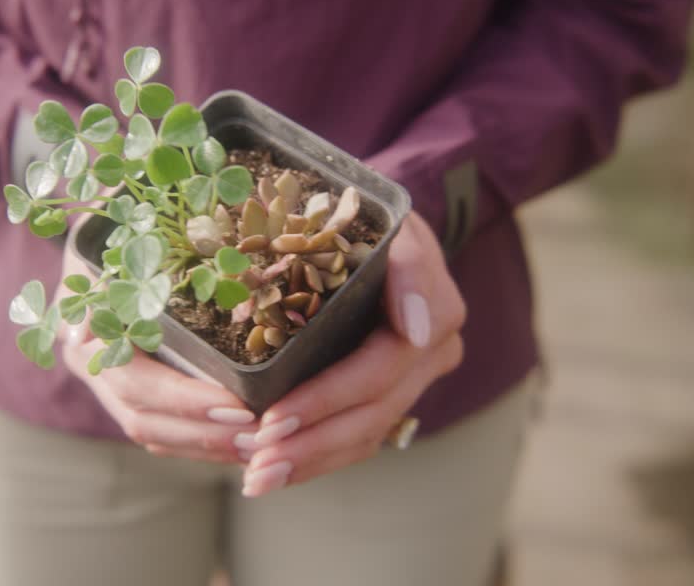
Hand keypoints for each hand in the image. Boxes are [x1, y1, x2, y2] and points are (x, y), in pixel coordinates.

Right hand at [59, 244, 257, 463]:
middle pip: (143, 420)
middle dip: (202, 432)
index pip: (133, 382)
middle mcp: (92, 368)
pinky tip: (240, 444)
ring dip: (206, 446)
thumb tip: (83, 331)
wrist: (98, 238)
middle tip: (257, 433)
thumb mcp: (109, 242)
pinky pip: (162, 434)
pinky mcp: (130, 394)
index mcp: (84, 334)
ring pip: (153, 435)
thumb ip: (104, 274)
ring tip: (258, 446)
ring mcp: (108, 386)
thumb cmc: (113, 233)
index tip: (235, 405)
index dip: (183, 399)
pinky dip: (200, 443)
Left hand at [238, 211, 465, 495]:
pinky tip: (276, 472)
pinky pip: (360, 435)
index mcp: (437, 312)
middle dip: (311, 442)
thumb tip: (414, 330)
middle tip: (256, 461)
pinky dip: (319, 456)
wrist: (384, 224)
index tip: (273, 417)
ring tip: (258, 479)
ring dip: (311, 461)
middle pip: (372, 413)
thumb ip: (410, 267)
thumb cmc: (376, 214)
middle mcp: (433, 352)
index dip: (326, 398)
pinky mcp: (391, 390)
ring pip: (367, 434)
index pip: (379, 370)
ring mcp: (415, 376)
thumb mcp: (393, 219)